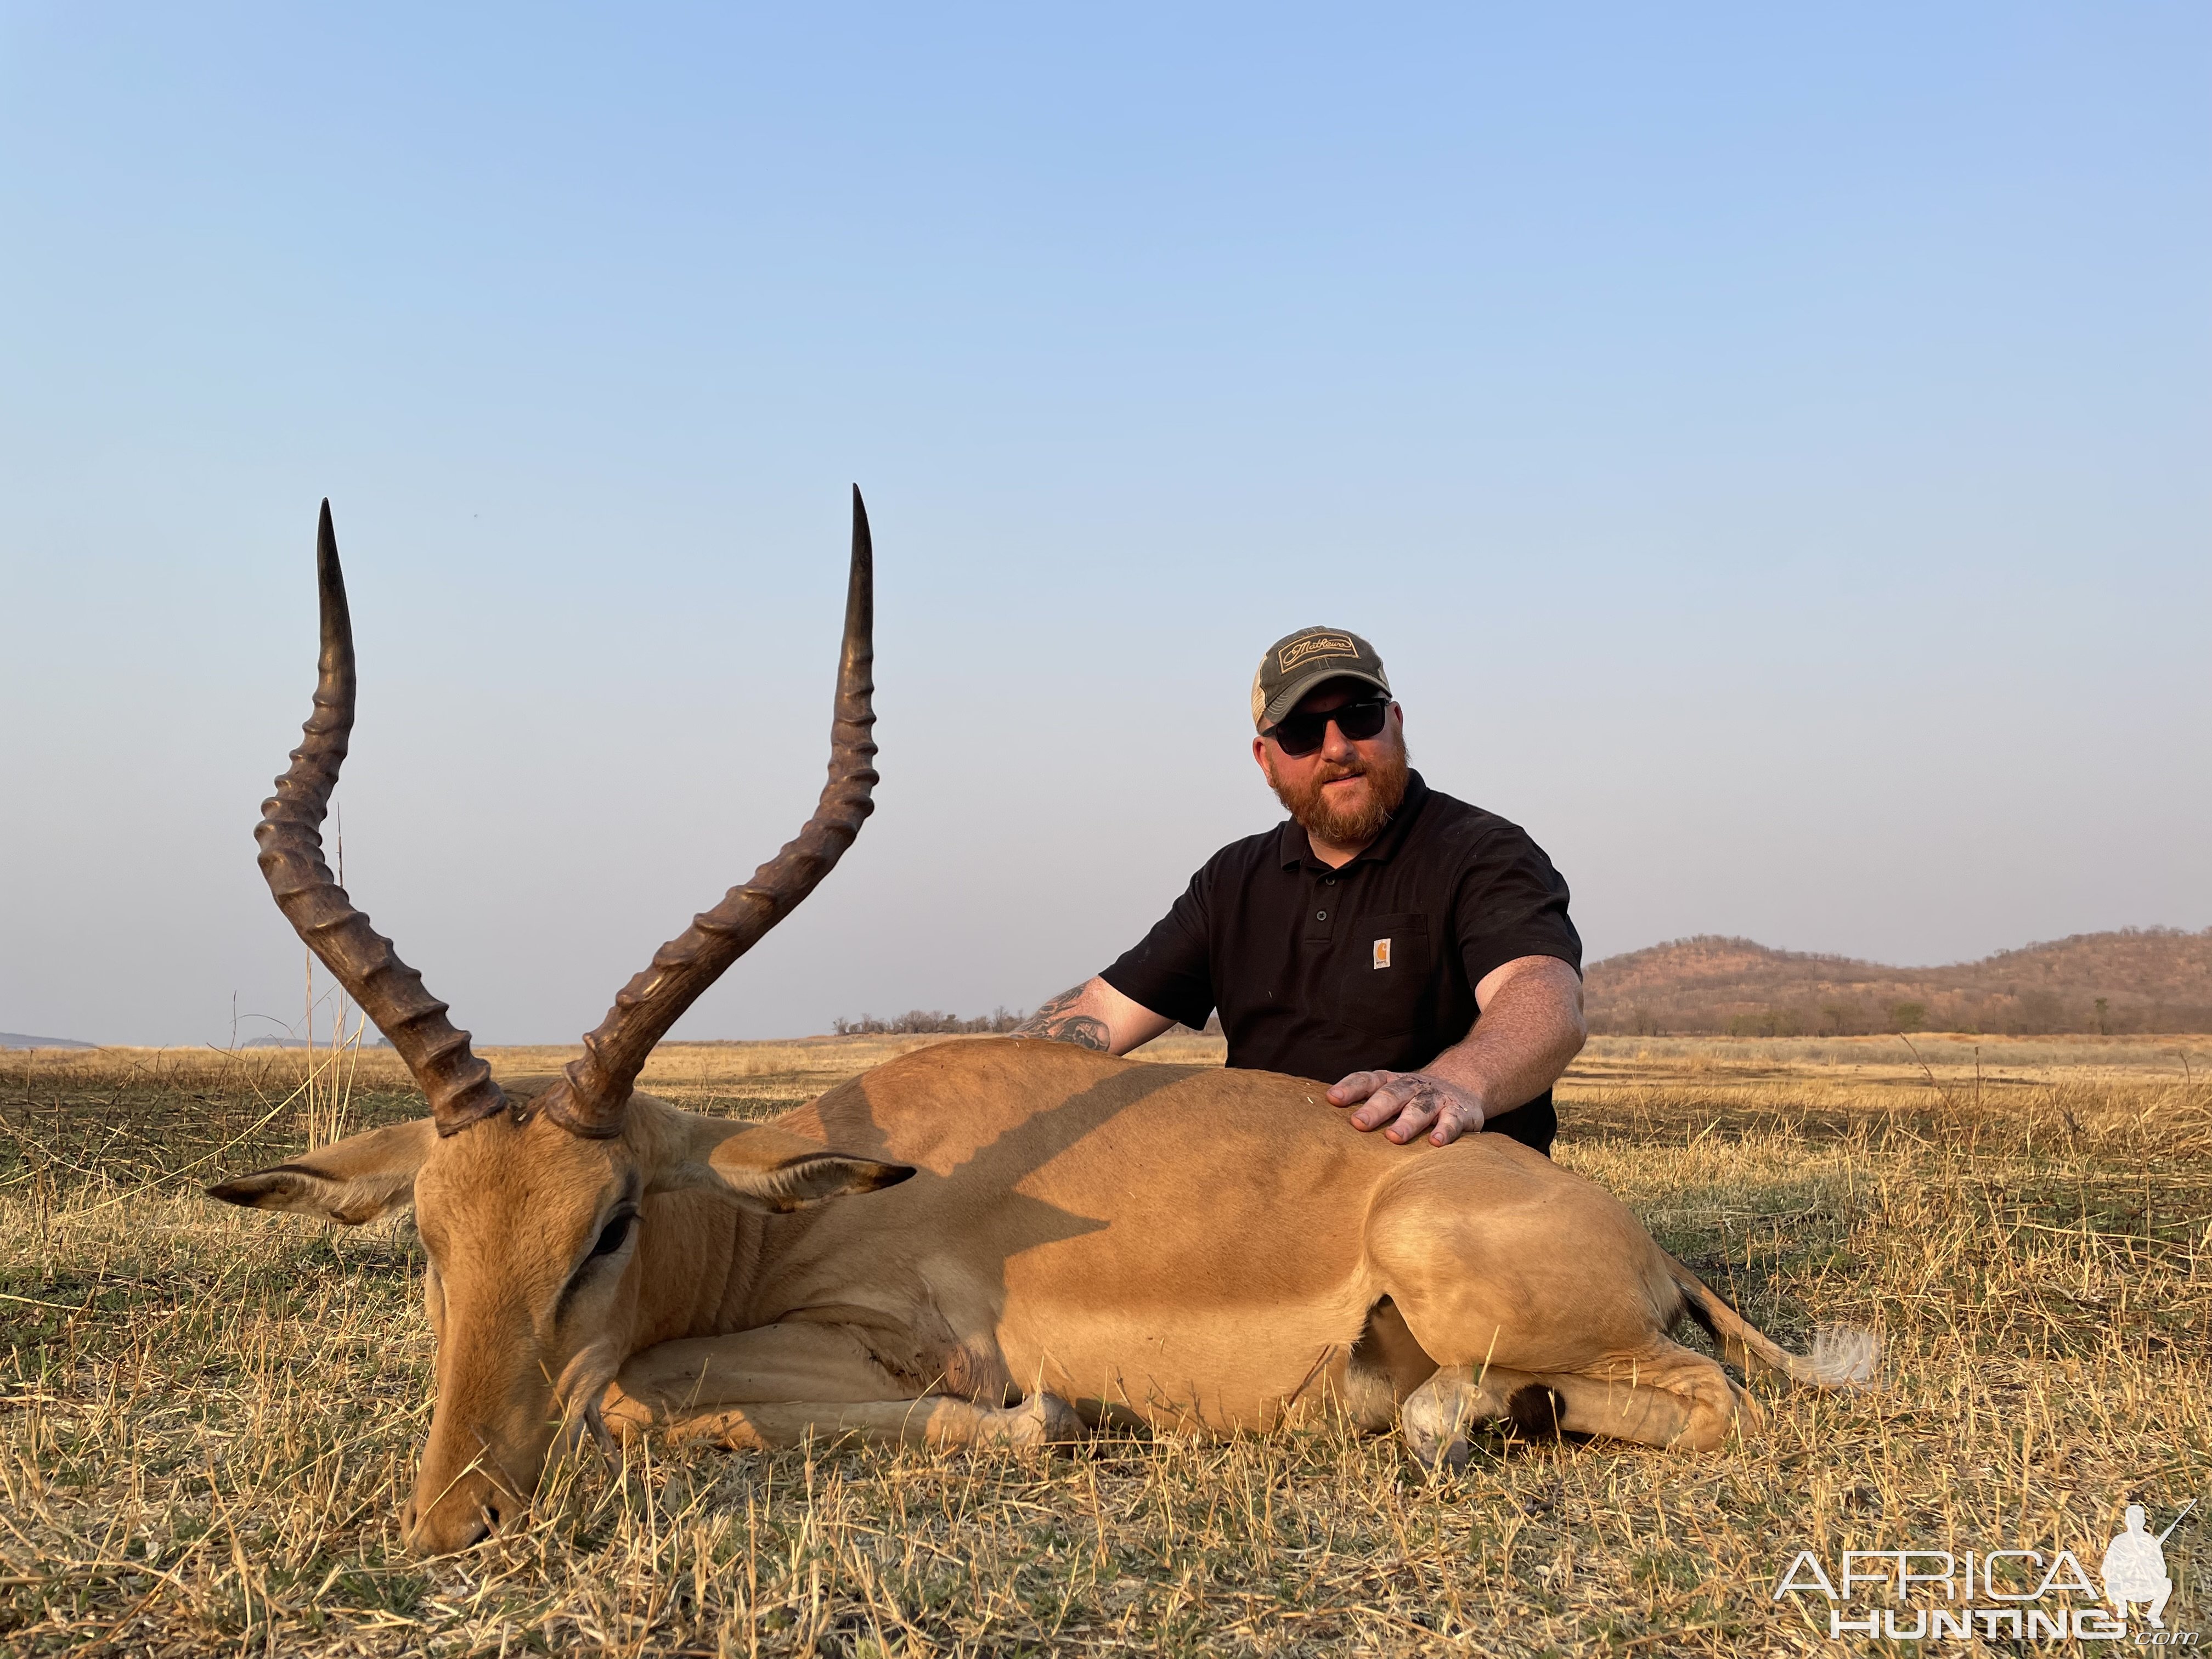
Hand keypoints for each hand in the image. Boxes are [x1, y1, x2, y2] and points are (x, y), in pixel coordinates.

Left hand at [1327, 1070, 1484, 1145]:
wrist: (1465, 1083)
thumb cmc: (1415, 1096)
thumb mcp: (1393, 1093)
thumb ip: (1367, 1104)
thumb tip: (1326, 1124)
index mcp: (1391, 1082)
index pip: (1367, 1080)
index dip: (1350, 1088)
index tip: (1332, 1098)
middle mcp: (1412, 1087)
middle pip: (1392, 1094)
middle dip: (1375, 1108)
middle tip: (1359, 1123)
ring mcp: (1436, 1098)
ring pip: (1420, 1107)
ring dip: (1407, 1122)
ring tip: (1393, 1137)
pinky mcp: (1459, 1112)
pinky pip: (1452, 1121)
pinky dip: (1444, 1131)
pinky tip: (1435, 1142)